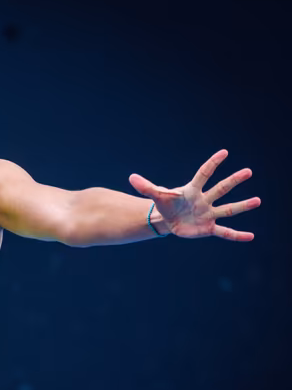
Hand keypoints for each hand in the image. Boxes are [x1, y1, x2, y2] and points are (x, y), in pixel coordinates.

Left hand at [128, 149, 260, 240]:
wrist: (168, 220)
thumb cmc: (166, 204)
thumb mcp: (157, 195)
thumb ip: (146, 186)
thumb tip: (131, 177)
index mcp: (192, 190)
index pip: (203, 174)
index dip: (212, 164)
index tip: (224, 152)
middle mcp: (204, 200)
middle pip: (220, 188)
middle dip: (233, 180)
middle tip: (248, 171)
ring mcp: (208, 213)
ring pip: (228, 209)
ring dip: (242, 206)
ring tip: (257, 200)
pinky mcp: (208, 228)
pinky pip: (225, 232)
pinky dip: (237, 235)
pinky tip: (250, 236)